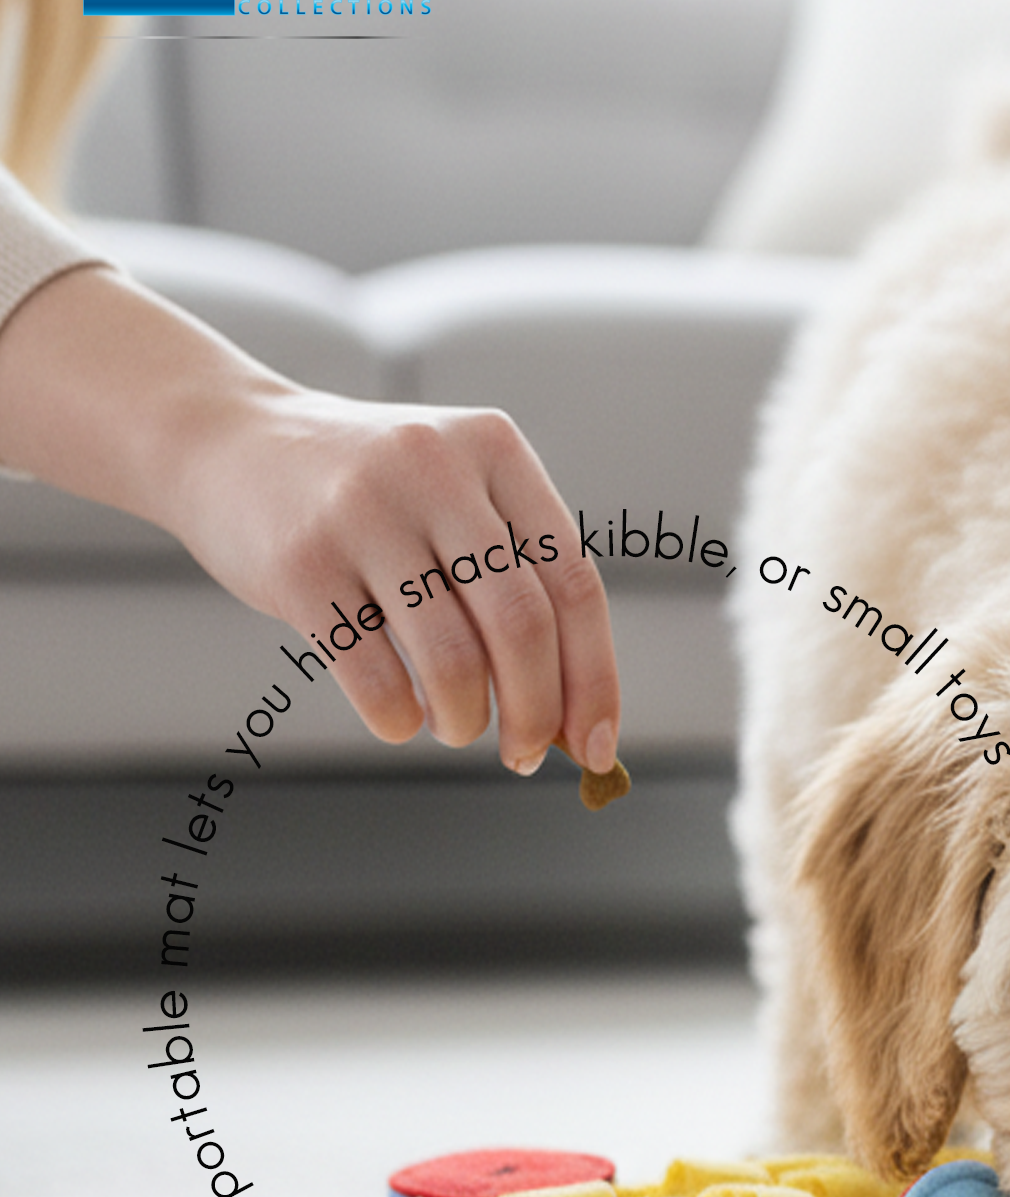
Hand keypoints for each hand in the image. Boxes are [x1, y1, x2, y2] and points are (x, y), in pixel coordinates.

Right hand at [0, 267, 619, 773]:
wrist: (226, 441)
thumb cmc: (372, 496)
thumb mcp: (457, 494)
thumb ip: (520, 577)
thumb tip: (578, 716)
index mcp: (496, 449)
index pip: (575, 585)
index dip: (594, 678)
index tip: (597, 746)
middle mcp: (435, 470)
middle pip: (522, 627)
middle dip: (535, 712)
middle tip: (524, 755)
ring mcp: (363, 513)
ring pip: (453, 661)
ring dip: (464, 720)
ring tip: (455, 725)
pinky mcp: (301, 564)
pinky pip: (376, 678)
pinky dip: (400, 720)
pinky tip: (400, 716)